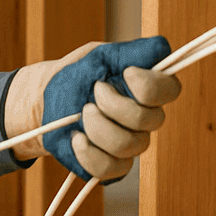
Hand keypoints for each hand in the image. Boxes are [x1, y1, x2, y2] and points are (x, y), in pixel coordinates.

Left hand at [4, 38, 181, 180]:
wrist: (45, 100)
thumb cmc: (76, 76)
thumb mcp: (100, 56)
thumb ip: (132, 52)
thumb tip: (162, 48)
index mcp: (148, 88)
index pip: (170, 90)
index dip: (150, 85)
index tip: (126, 73)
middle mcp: (145, 119)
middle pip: (150, 120)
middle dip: (114, 104)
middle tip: (94, 91)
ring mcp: (130, 145)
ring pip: (128, 145)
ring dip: (97, 126)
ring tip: (81, 113)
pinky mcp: (112, 167)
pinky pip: (109, 168)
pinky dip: (87, 151)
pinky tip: (76, 138)